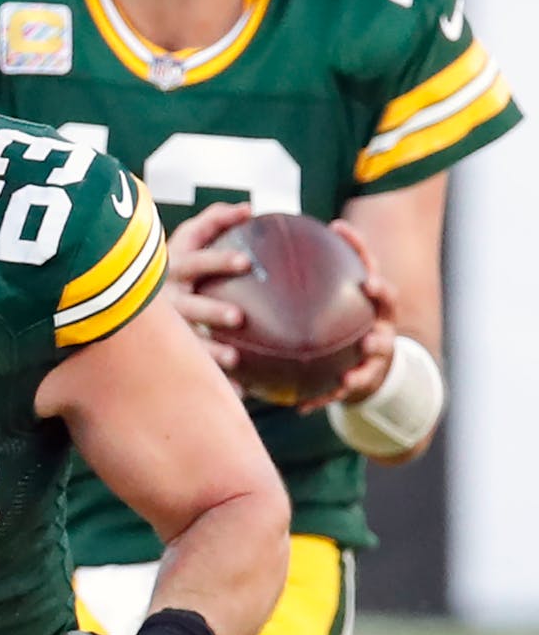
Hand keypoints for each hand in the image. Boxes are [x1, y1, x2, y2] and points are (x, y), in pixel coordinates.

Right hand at [163, 202, 253, 373]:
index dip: (218, 253)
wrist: (115, 303)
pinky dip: (216, 379)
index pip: (195, 257)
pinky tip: (240, 390)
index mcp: (170, 268)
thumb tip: (248, 207)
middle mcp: (161, 296)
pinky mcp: (162, 350)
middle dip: (211, 309)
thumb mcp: (179, 243)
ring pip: (185, 339)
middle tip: (239, 316)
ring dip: (209, 350)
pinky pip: (189, 367)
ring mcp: (159, 325)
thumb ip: (211, 222)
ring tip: (233, 359)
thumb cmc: (166, 267)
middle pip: (188, 304)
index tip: (246, 256)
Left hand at [296, 220, 399, 413]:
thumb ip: (296, 291)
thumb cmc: (332, 332)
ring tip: (349, 372)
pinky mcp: (368, 378)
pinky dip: (326, 397)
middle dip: (382, 293)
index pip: (367, 265)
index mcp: (368, 300)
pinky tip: (303, 408)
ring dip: (365, 359)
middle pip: (388, 303)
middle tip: (369, 285)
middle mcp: (379, 321)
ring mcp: (379, 349)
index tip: (339, 226)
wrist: (360, 372)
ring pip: (379, 350)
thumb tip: (246, 258)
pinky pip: (347, 389)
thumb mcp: (322, 311)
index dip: (357, 245)